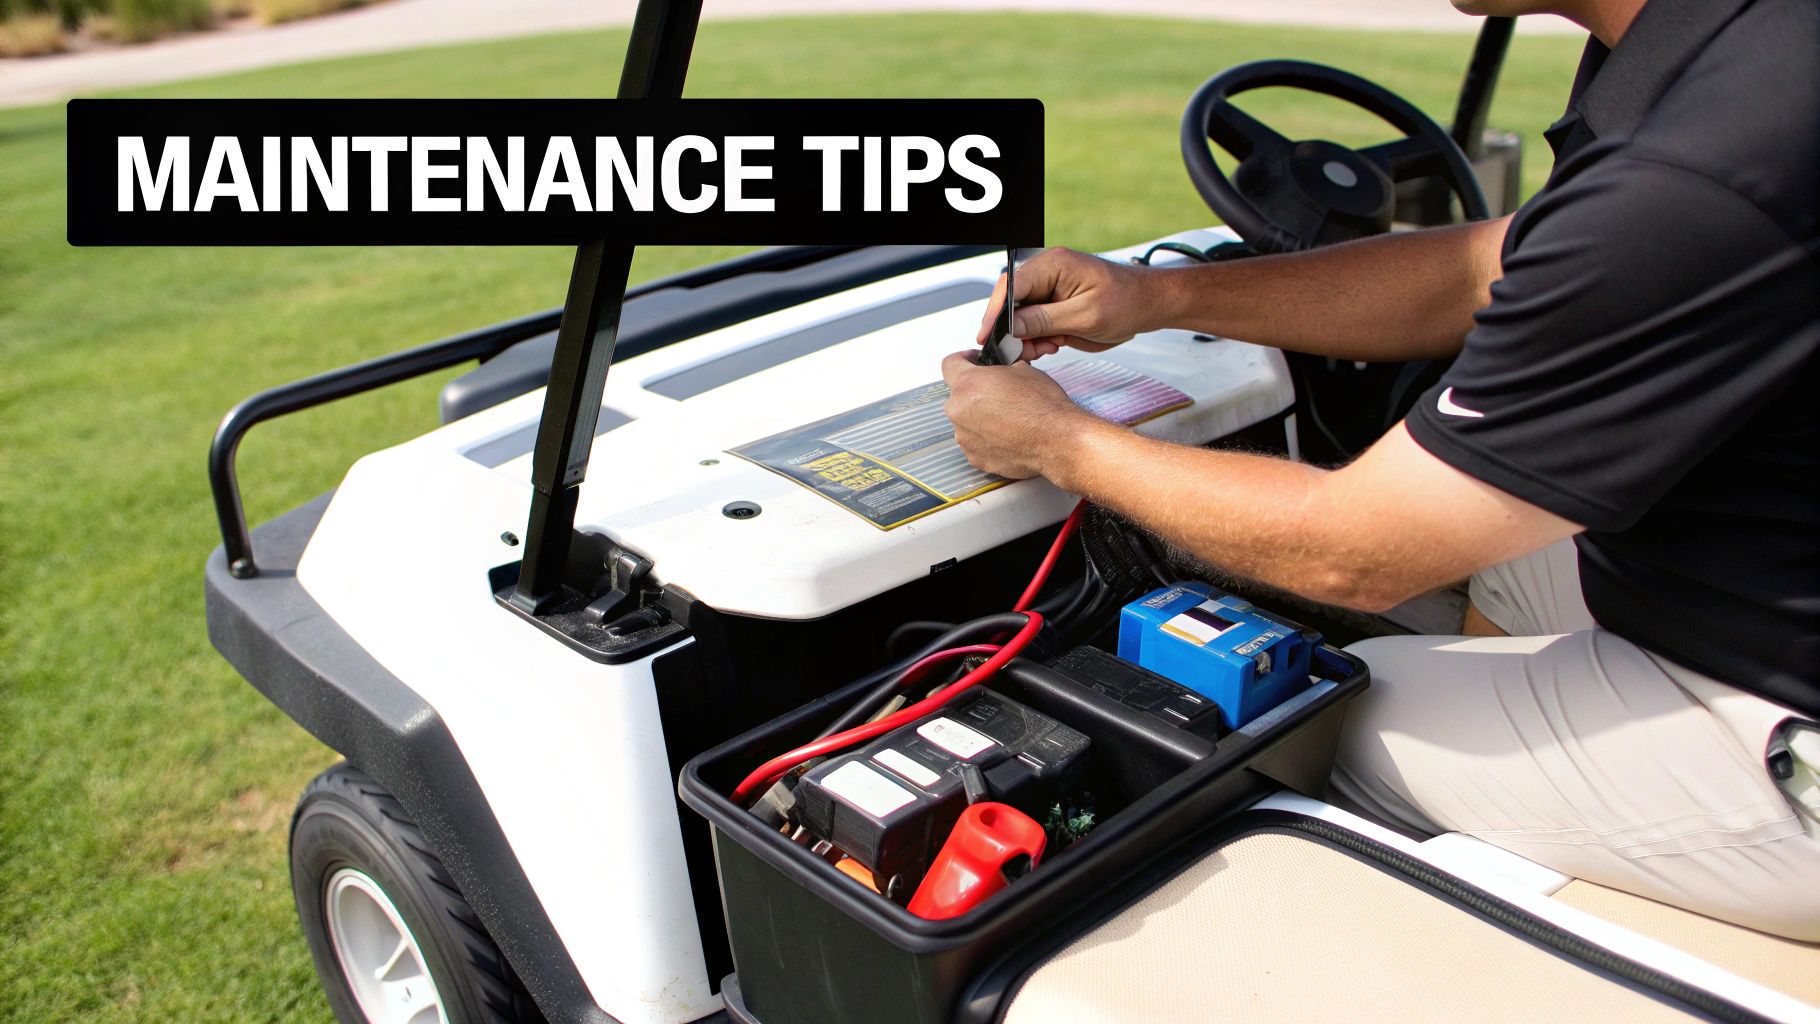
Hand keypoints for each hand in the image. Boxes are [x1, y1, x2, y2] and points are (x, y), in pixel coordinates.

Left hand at [941, 350, 1098, 480]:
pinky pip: (974, 442)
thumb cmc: (1044, 407)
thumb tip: (999, 371)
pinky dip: (986, 438)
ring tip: (1006, 418)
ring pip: (965, 420)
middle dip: (974, 392)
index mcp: (968, 384)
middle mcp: (959, 411)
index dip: (963, 359)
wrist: (1057, 440)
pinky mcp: (975, 457)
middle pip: (958, 394)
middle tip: (998, 393)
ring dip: (979, 417)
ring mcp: (965, 437)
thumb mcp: (1023, 369)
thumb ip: (1000, 369)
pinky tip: (1007, 435)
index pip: (950, 363)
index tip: (973, 362)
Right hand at [976, 247, 1161, 361]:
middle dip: (1013, 329)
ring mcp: (1050, 290)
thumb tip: (1013, 325)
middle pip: (1011, 301)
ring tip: (1046, 348)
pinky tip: (1051, 346)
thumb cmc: (1129, 301)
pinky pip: (1034, 323)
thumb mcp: (1086, 315)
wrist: (1149, 306)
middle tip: (1020, 351)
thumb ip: (1046, 320)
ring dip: (1026, 337)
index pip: (1012, 284)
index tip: (988, 335)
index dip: (996, 312)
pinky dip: (1037, 339)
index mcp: (1054, 265)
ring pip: (1020, 316)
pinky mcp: (1055, 306)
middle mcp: (1048, 274)